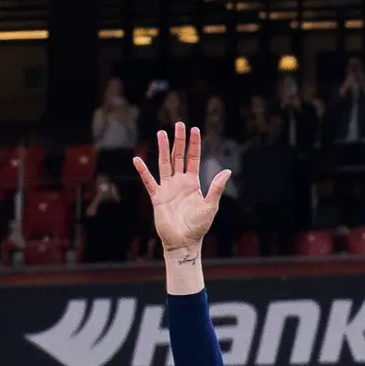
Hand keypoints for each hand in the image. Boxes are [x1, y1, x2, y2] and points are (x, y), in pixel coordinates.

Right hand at [134, 124, 227, 265]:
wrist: (184, 241)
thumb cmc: (199, 225)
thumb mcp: (211, 205)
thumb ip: (216, 187)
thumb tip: (227, 170)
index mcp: (193, 183)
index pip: (193, 159)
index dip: (194, 145)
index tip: (195, 130)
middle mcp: (179, 182)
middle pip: (178, 156)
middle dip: (179, 141)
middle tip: (179, 124)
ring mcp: (167, 188)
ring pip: (164, 163)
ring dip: (163, 149)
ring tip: (162, 133)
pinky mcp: (157, 197)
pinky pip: (148, 181)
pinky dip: (143, 171)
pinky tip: (137, 160)